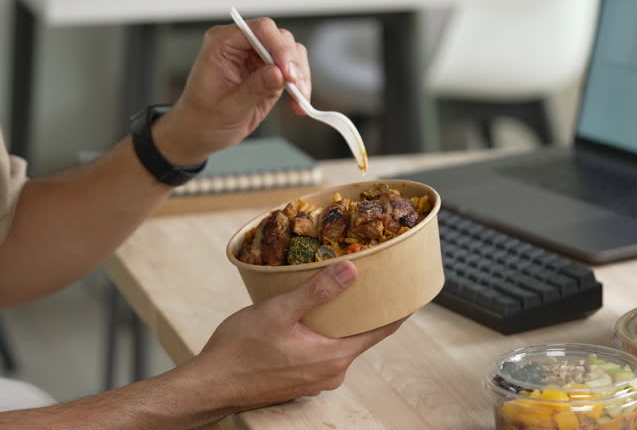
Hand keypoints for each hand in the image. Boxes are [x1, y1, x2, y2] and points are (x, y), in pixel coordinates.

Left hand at [153, 18, 312, 165]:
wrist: (202, 131)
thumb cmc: (204, 116)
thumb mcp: (228, 106)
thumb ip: (254, 88)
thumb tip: (278, 74)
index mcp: (223, 43)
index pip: (259, 29)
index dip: (278, 46)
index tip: (287, 72)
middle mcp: (242, 45)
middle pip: (280, 38)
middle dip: (292, 62)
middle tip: (296, 87)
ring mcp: (258, 58)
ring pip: (292, 52)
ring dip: (301, 75)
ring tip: (300, 98)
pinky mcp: (270, 72)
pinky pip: (293, 71)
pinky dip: (301, 86)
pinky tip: (299, 103)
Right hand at [186, 261, 403, 410]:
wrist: (209, 385)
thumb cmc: (239, 351)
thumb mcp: (279, 311)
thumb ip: (317, 291)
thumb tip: (352, 271)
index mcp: (334, 357)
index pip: (382, 330)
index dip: (398, 309)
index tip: (409, 290)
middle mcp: (331, 373)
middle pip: (361, 335)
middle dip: (365, 309)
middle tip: (368, 280)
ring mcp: (316, 380)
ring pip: (340, 343)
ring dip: (340, 321)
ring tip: (337, 292)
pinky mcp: (300, 380)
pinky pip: (322, 352)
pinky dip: (323, 333)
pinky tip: (310, 316)